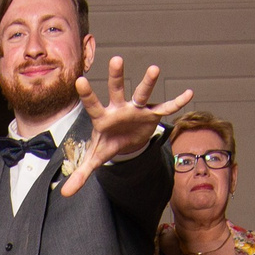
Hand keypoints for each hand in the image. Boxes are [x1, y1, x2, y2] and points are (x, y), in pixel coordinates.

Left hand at [60, 56, 194, 196]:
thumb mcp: (95, 158)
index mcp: (103, 117)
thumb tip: (65, 194)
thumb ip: (81, 173)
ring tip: (154, 69)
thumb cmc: (109, 143)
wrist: (127, 141)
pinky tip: (188, 94)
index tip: (79, 81)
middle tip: (116, 59)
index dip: (87, 94)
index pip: (93, 104)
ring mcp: (136, 109)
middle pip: (117, 90)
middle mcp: (119, 108)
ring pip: (142, 93)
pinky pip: (165, 108)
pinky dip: (177, 102)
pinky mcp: (152, 114)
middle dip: (116, 76)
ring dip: (148, 82)